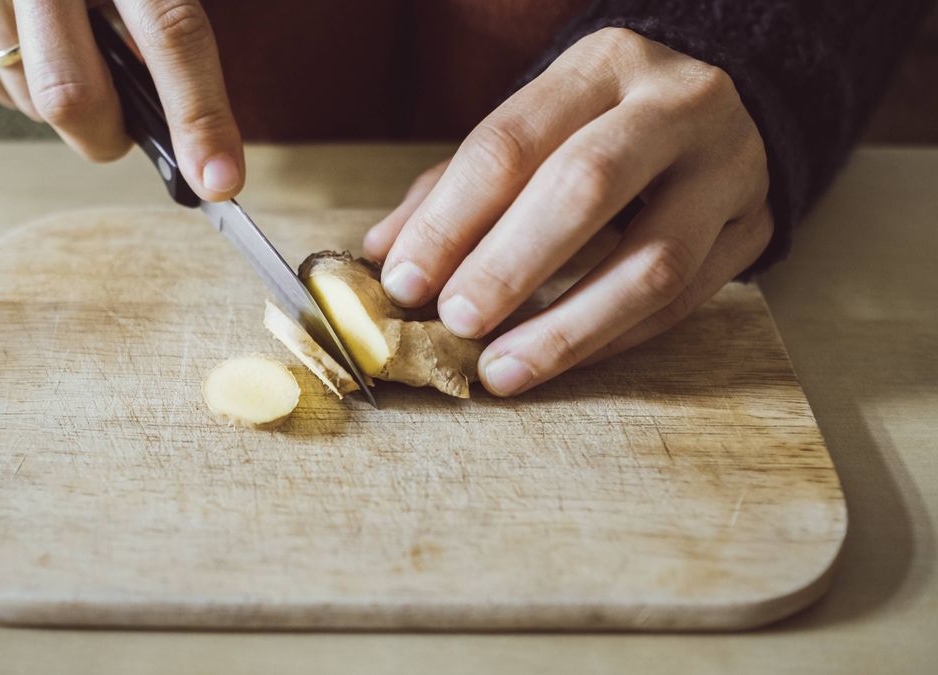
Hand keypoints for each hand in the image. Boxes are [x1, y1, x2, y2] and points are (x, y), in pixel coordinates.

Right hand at [0, 0, 243, 199]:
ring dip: (65, 106)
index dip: (199, 115)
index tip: (218, 181)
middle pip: (72, 95)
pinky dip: (21, 84)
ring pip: (31, 101)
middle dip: (108, 135)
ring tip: (72, 48)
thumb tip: (184, 122)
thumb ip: (165, 23)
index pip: (172, 34)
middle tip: (126, 128)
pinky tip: (30, 40)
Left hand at [363, 28, 772, 396]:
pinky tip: (557, 360)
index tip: (404, 280)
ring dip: (567, 326)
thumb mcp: (531, 129)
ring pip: (651, 259)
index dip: (451, 219)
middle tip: (455, 321)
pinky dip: (610, 340)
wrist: (718, 109)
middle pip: (586, 185)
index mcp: (602, 64)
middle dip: (510, 264)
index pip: (511, 142)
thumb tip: (383, 254)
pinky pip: (683, 302)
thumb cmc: (598, 125)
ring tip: (501, 369)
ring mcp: (728, 167)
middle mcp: (676, 104)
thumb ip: (454, 188)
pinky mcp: (754, 227)